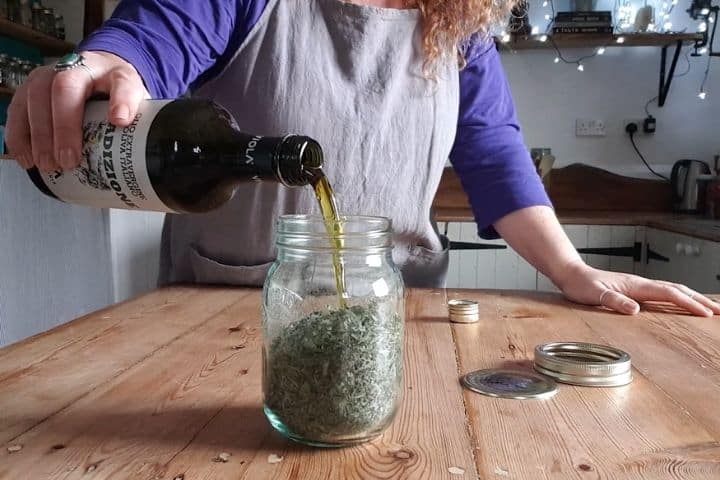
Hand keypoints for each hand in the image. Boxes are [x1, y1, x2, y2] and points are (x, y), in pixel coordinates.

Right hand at [5, 51, 148, 172]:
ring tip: (47, 164)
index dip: (121, 101)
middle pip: (66, 88)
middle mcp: (79, 68)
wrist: (99, 74)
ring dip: (39, 134)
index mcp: (114, 73)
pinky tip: (26, 157)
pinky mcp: (30, 88)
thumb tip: (141, 142)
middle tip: (69, 160)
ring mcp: (50, 75)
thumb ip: (140, 119)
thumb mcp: (136, 103)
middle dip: (65, 127)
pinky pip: (18, 108)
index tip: (121, 121)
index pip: (121, 82)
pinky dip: (19, 135)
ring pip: (36, 96)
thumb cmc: (116, 92)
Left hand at [557, 261, 719, 316]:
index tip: (705, 313)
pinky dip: (679, 298)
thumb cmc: (581, 285)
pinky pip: (663, 294)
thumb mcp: (594, 296)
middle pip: (677, 290)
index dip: (687, 303)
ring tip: (711, 308)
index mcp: (635, 285)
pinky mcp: (635, 290)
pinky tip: (683, 304)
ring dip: (693, 298)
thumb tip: (635, 310)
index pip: (668, 294)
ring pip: (672, 290)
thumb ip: (613, 302)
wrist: (572, 274)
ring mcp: (639, 286)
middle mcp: (641, 284)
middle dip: (700, 300)